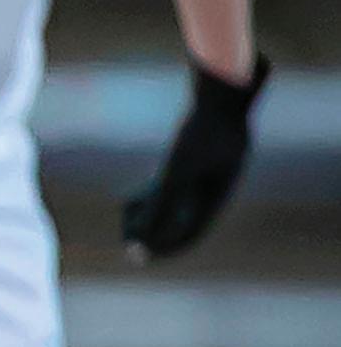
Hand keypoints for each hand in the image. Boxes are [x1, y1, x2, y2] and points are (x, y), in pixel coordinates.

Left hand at [123, 53, 268, 261]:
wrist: (221, 90)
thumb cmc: (202, 129)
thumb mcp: (177, 169)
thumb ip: (161, 203)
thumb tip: (141, 237)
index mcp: (218, 196)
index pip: (191, 233)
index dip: (164, 247)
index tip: (137, 256)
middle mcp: (214, 188)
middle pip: (182, 221)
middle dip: (154, 232)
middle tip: (126, 242)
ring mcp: (206, 174)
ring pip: (176, 205)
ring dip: (150, 215)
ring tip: (125, 221)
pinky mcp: (195, 160)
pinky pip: (173, 187)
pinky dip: (153, 195)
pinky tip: (131, 199)